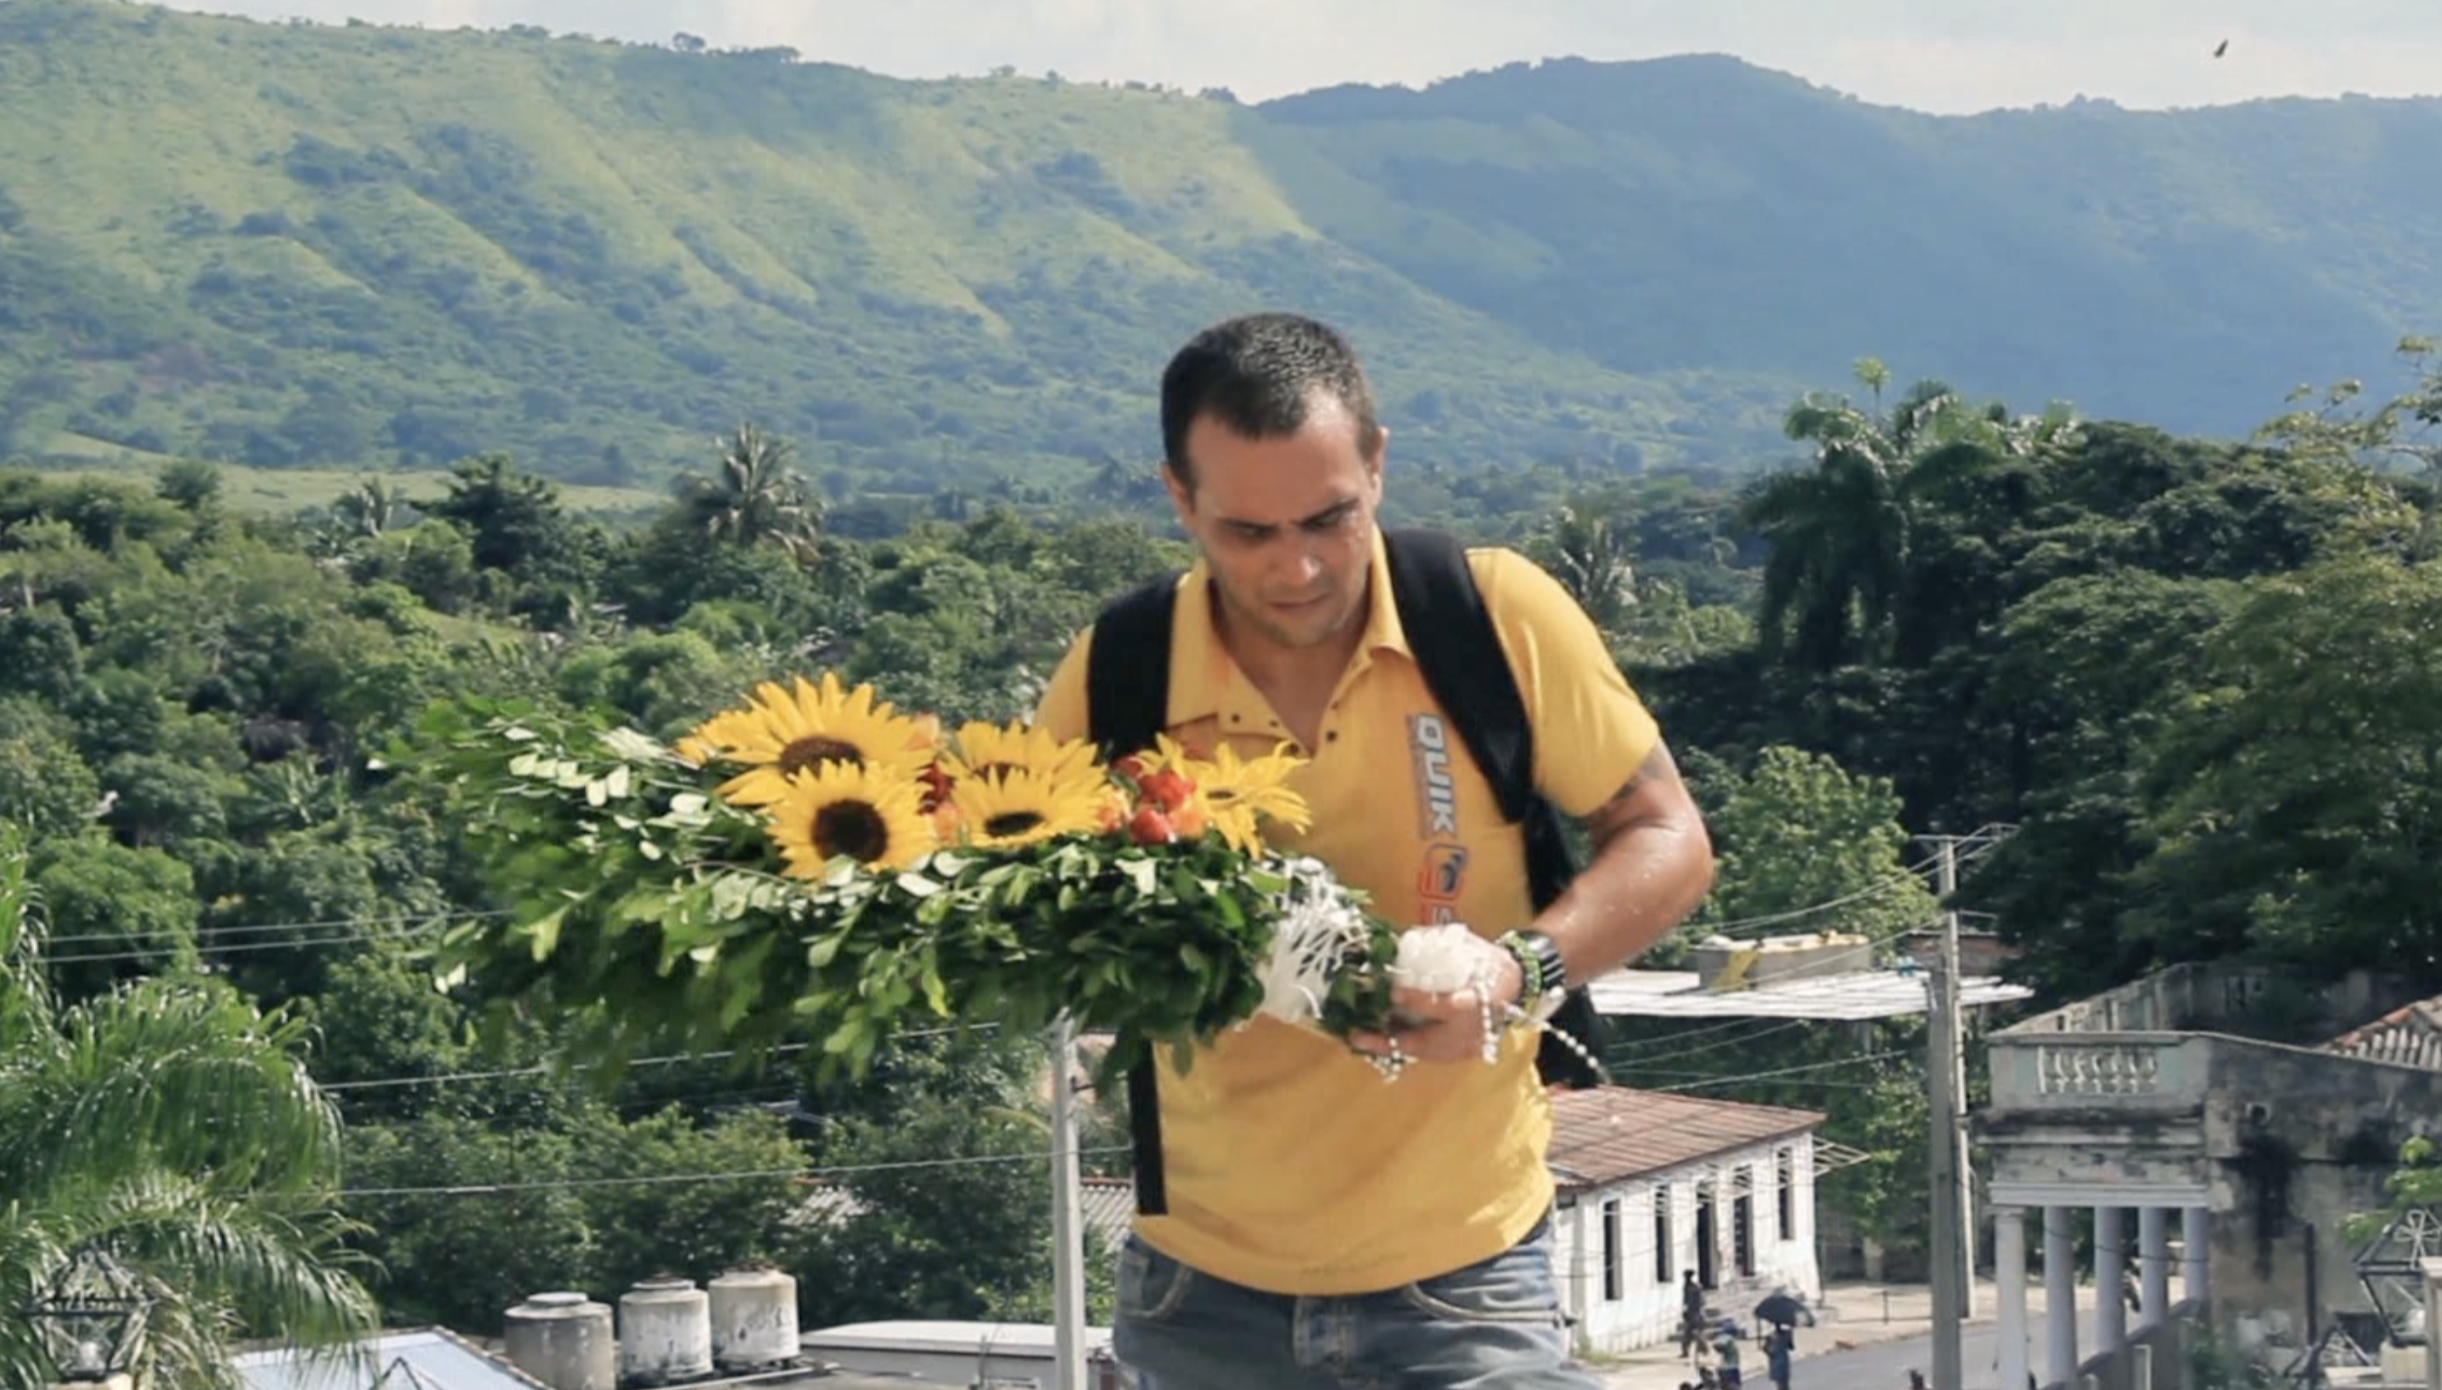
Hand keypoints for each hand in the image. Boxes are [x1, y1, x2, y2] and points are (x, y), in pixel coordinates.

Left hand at [1347, 930, 1524, 1065]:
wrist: (1520, 985)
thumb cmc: (1491, 963)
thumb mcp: (1470, 946)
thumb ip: (1438, 944)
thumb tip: (1398, 942)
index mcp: (1478, 1000)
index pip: (1445, 1007)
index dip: (1418, 1001)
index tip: (1394, 992)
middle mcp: (1472, 1030)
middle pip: (1427, 1044)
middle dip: (1389, 1041)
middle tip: (1358, 1035)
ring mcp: (1469, 1047)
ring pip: (1424, 1053)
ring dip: (1392, 1045)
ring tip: (1362, 1037)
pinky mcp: (1464, 1053)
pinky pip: (1430, 1053)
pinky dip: (1407, 1045)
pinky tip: (1385, 1036)